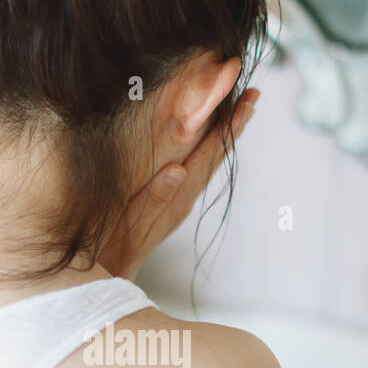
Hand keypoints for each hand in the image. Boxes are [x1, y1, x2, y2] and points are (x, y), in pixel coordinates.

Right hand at [97, 89, 258, 280]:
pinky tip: (207, 140)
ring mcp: (180, 198)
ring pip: (209, 159)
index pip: (210, 153)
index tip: (248, 101)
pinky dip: (207, 147)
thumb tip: (177, 170)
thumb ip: (156, 196)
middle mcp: (186, 194)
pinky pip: (196, 167)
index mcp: (180, 193)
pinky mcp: (172, 201)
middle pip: (217, 153)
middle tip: (254, 95)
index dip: (229, 126)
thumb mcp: (134, 220)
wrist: (113, 272)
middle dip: (236, 123)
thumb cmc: (119, 245)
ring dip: (225, 133)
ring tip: (240, 110)